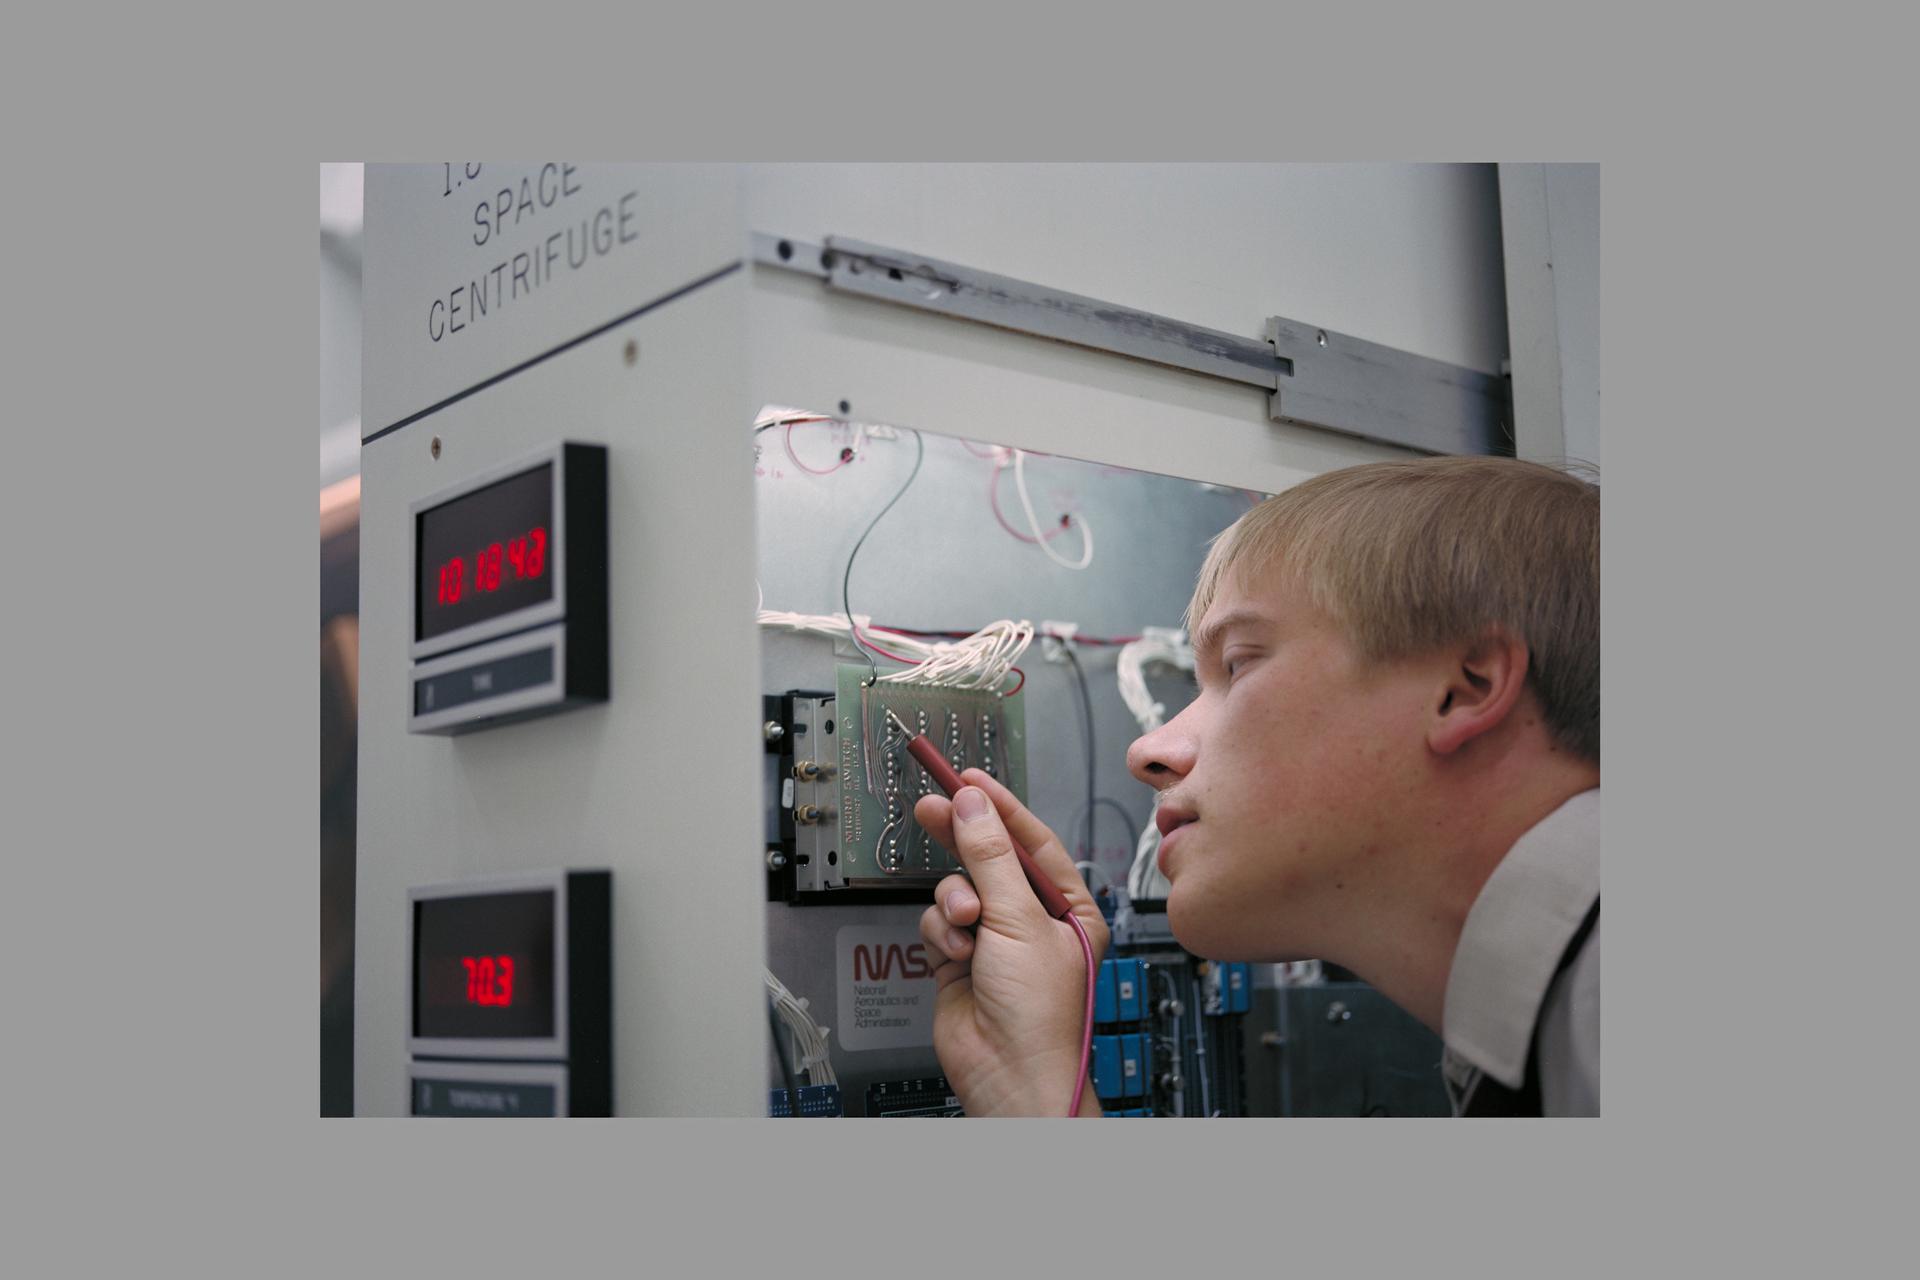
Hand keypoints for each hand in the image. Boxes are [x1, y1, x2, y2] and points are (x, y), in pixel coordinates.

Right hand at [914, 769, 1109, 1115]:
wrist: (1009, 1073)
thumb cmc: (1040, 1013)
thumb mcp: (1018, 920)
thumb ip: (990, 858)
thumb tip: (973, 807)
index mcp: (1068, 906)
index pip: (1032, 841)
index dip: (1000, 807)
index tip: (969, 779)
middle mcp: (1032, 920)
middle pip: (990, 860)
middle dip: (963, 839)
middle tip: (933, 806)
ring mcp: (995, 940)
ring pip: (958, 890)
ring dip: (956, 904)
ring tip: (966, 924)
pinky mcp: (960, 959)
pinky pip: (939, 922)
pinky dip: (943, 935)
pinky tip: (957, 955)